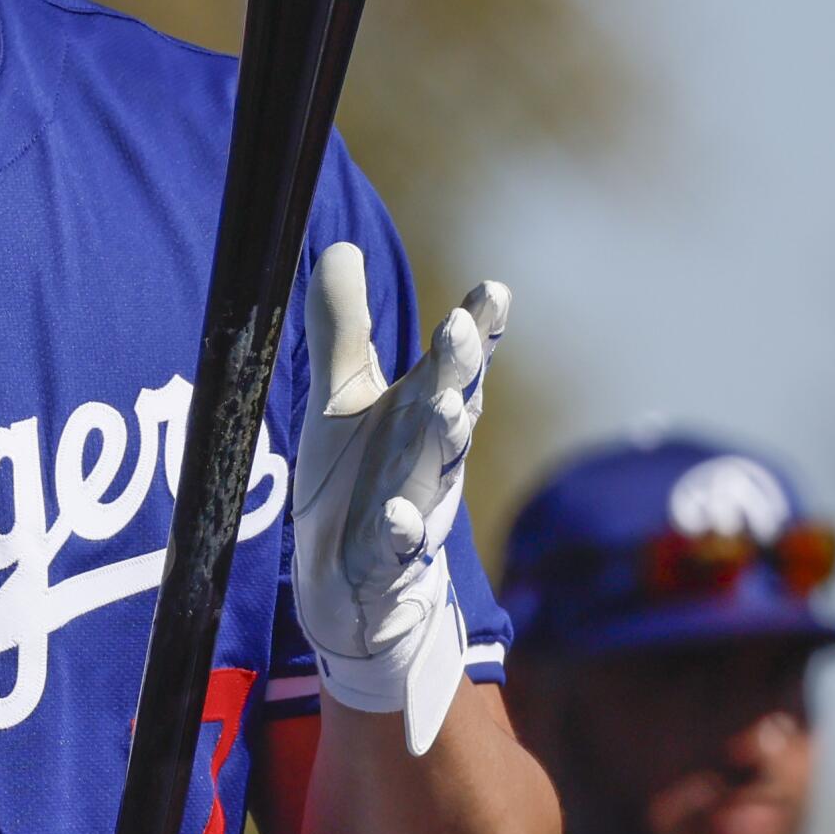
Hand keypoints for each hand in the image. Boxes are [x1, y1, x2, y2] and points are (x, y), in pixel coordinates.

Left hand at [293, 242, 508, 754]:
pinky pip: (396, 547)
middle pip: (449, 407)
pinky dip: (400, 532)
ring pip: (433, 471)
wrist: (351, 588)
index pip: (454, 366)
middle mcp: (428, 458)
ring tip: (446, 405)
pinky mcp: (385, 561)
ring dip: (441, 439)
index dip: (476, 330)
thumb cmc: (357, 481)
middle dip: (458, 370)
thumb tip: (341, 245)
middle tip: (460, 327)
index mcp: (421, 414)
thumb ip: (343, 329)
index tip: (492, 290)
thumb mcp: (342, 399)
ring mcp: (412, 508)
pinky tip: (397, 515)